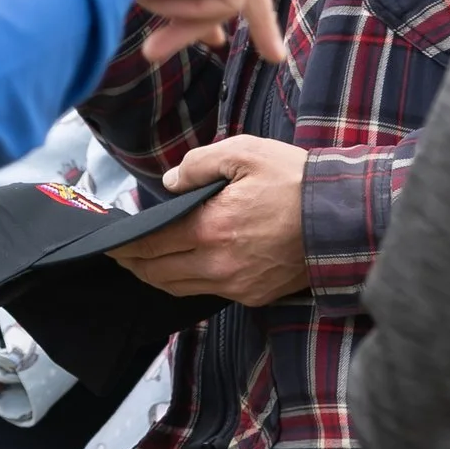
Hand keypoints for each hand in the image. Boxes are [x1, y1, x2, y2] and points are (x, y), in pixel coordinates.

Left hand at [109, 136, 310, 305]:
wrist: (342, 218)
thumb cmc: (294, 181)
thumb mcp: (245, 153)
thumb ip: (199, 164)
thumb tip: (169, 183)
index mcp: (211, 228)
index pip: (151, 243)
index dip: (124, 243)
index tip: (107, 240)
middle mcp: (219, 264)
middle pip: (158, 272)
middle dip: (133, 262)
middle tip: (117, 252)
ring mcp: (237, 285)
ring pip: (179, 288)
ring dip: (155, 276)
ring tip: (141, 262)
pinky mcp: (254, 295)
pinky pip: (207, 293)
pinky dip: (186, 282)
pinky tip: (181, 267)